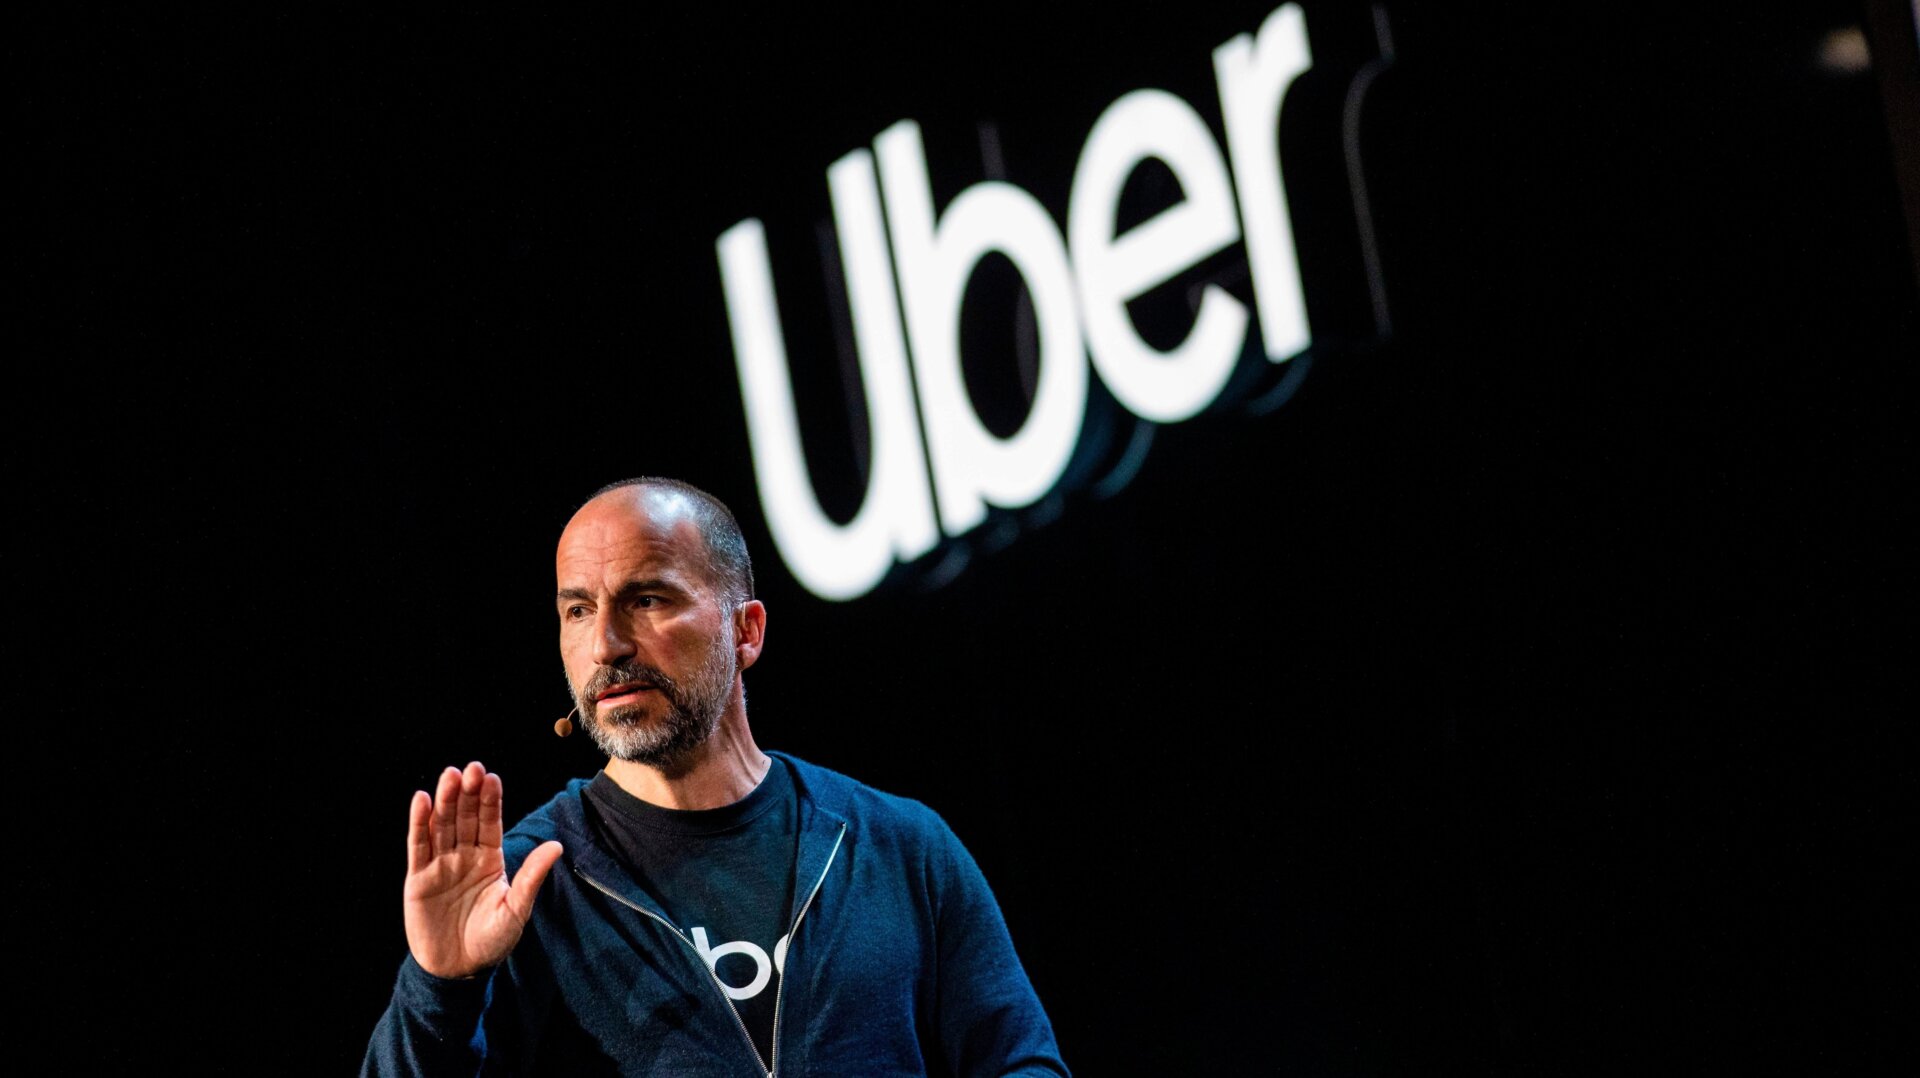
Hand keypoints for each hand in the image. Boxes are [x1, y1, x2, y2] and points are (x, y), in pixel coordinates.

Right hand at [402, 761, 563, 978]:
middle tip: (471, 768)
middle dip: (468, 793)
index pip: (490, 823)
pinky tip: (420, 800)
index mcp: (490, 859)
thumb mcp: (516, 909)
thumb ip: (532, 877)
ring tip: (448, 776)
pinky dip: (418, 823)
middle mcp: (465, 855)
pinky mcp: (418, 878)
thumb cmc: (492, 940)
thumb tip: (557, 845)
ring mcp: (440, 864)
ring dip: (444, 800)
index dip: (490, 800)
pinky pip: (418, 846)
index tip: (492, 777)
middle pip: (465, 817)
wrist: (458, 968)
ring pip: (442, 825)